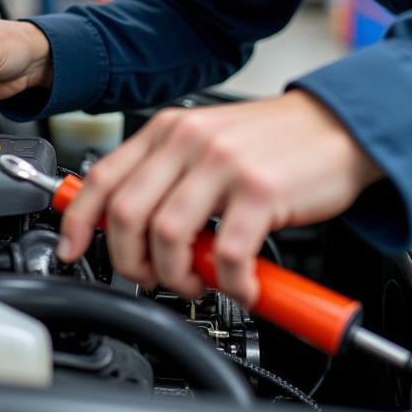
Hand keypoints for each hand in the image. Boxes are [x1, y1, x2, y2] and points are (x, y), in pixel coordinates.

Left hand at [57, 91, 382, 308]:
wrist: (338, 126)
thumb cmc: (273, 142)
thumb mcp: (207, 144)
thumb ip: (168, 176)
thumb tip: (129, 228)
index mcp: (168, 129)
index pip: (102, 177)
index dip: (79, 221)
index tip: (73, 251)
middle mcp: (188, 141)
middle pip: (125, 213)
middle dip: (129, 261)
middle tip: (152, 277)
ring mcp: (223, 163)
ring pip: (166, 236)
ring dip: (176, 276)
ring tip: (198, 283)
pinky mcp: (260, 190)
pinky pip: (227, 253)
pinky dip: (229, 283)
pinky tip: (242, 285)